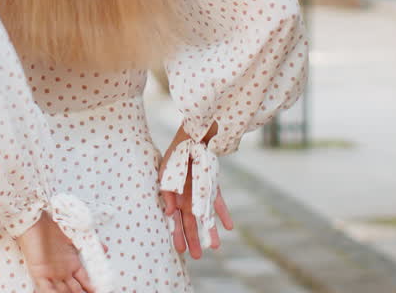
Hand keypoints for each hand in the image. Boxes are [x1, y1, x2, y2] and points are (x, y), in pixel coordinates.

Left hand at [16, 212, 96, 292]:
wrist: (34, 220)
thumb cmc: (52, 225)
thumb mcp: (75, 235)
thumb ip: (90, 244)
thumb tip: (105, 249)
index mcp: (72, 263)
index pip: (85, 280)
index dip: (92, 287)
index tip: (99, 290)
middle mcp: (63, 270)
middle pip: (75, 289)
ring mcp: (51, 273)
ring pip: (62, 291)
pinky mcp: (38, 273)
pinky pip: (46, 289)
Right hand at [157, 126, 232, 259]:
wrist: (191, 139)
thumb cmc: (176, 157)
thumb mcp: (166, 175)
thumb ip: (167, 194)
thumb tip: (169, 213)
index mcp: (173, 197)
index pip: (175, 221)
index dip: (177, 235)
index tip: (180, 251)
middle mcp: (186, 198)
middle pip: (191, 222)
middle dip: (193, 239)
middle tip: (198, 256)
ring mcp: (200, 193)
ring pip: (205, 216)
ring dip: (209, 231)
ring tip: (215, 247)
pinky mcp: (212, 187)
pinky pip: (218, 203)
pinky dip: (223, 214)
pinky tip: (228, 227)